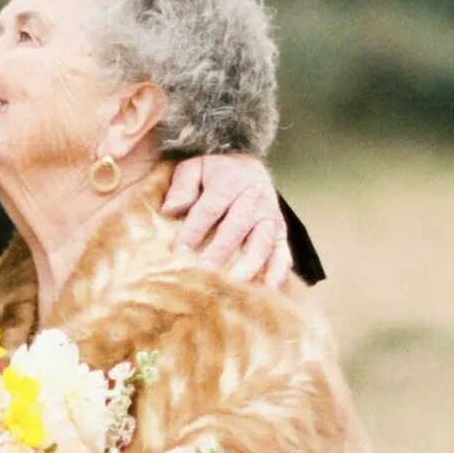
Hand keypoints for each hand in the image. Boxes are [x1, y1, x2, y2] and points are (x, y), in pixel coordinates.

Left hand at [164, 154, 291, 286]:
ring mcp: (270, 215)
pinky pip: (282, 251)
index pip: (209, 209)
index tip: (179, 253)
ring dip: (249, 265)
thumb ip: (182, 186)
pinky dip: (278, 271)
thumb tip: (170, 209)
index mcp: (229, 181)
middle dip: (220, 252)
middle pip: (236, 227)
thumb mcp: (194, 168)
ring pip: (262, 242)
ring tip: (236, 286)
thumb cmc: (214, 172)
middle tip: (205, 274)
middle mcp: (253, 198)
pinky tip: (269, 289)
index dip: (194, 231)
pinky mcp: (280, 230)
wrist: (246, 163)